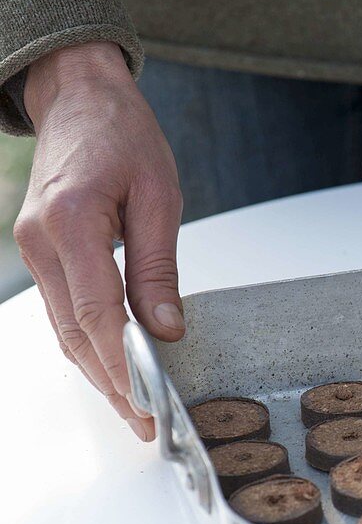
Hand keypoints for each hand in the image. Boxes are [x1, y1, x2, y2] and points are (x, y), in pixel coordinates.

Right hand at [15, 42, 183, 440]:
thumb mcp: (160, 196)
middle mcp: (40, 241)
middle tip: (147, 425)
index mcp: (71, 222)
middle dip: (112, 385)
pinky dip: (87, 345)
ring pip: (64, 329)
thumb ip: (158, 267)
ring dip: (98, 373)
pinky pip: (63, 310)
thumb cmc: (123, 136)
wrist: (80, 98)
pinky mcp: (40, 252)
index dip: (121, 364)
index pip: (96, 312)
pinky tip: (113, 369)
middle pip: (74, 332)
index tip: (147, 402)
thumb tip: (166, 330)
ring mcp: (33, 249)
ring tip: (135, 411)